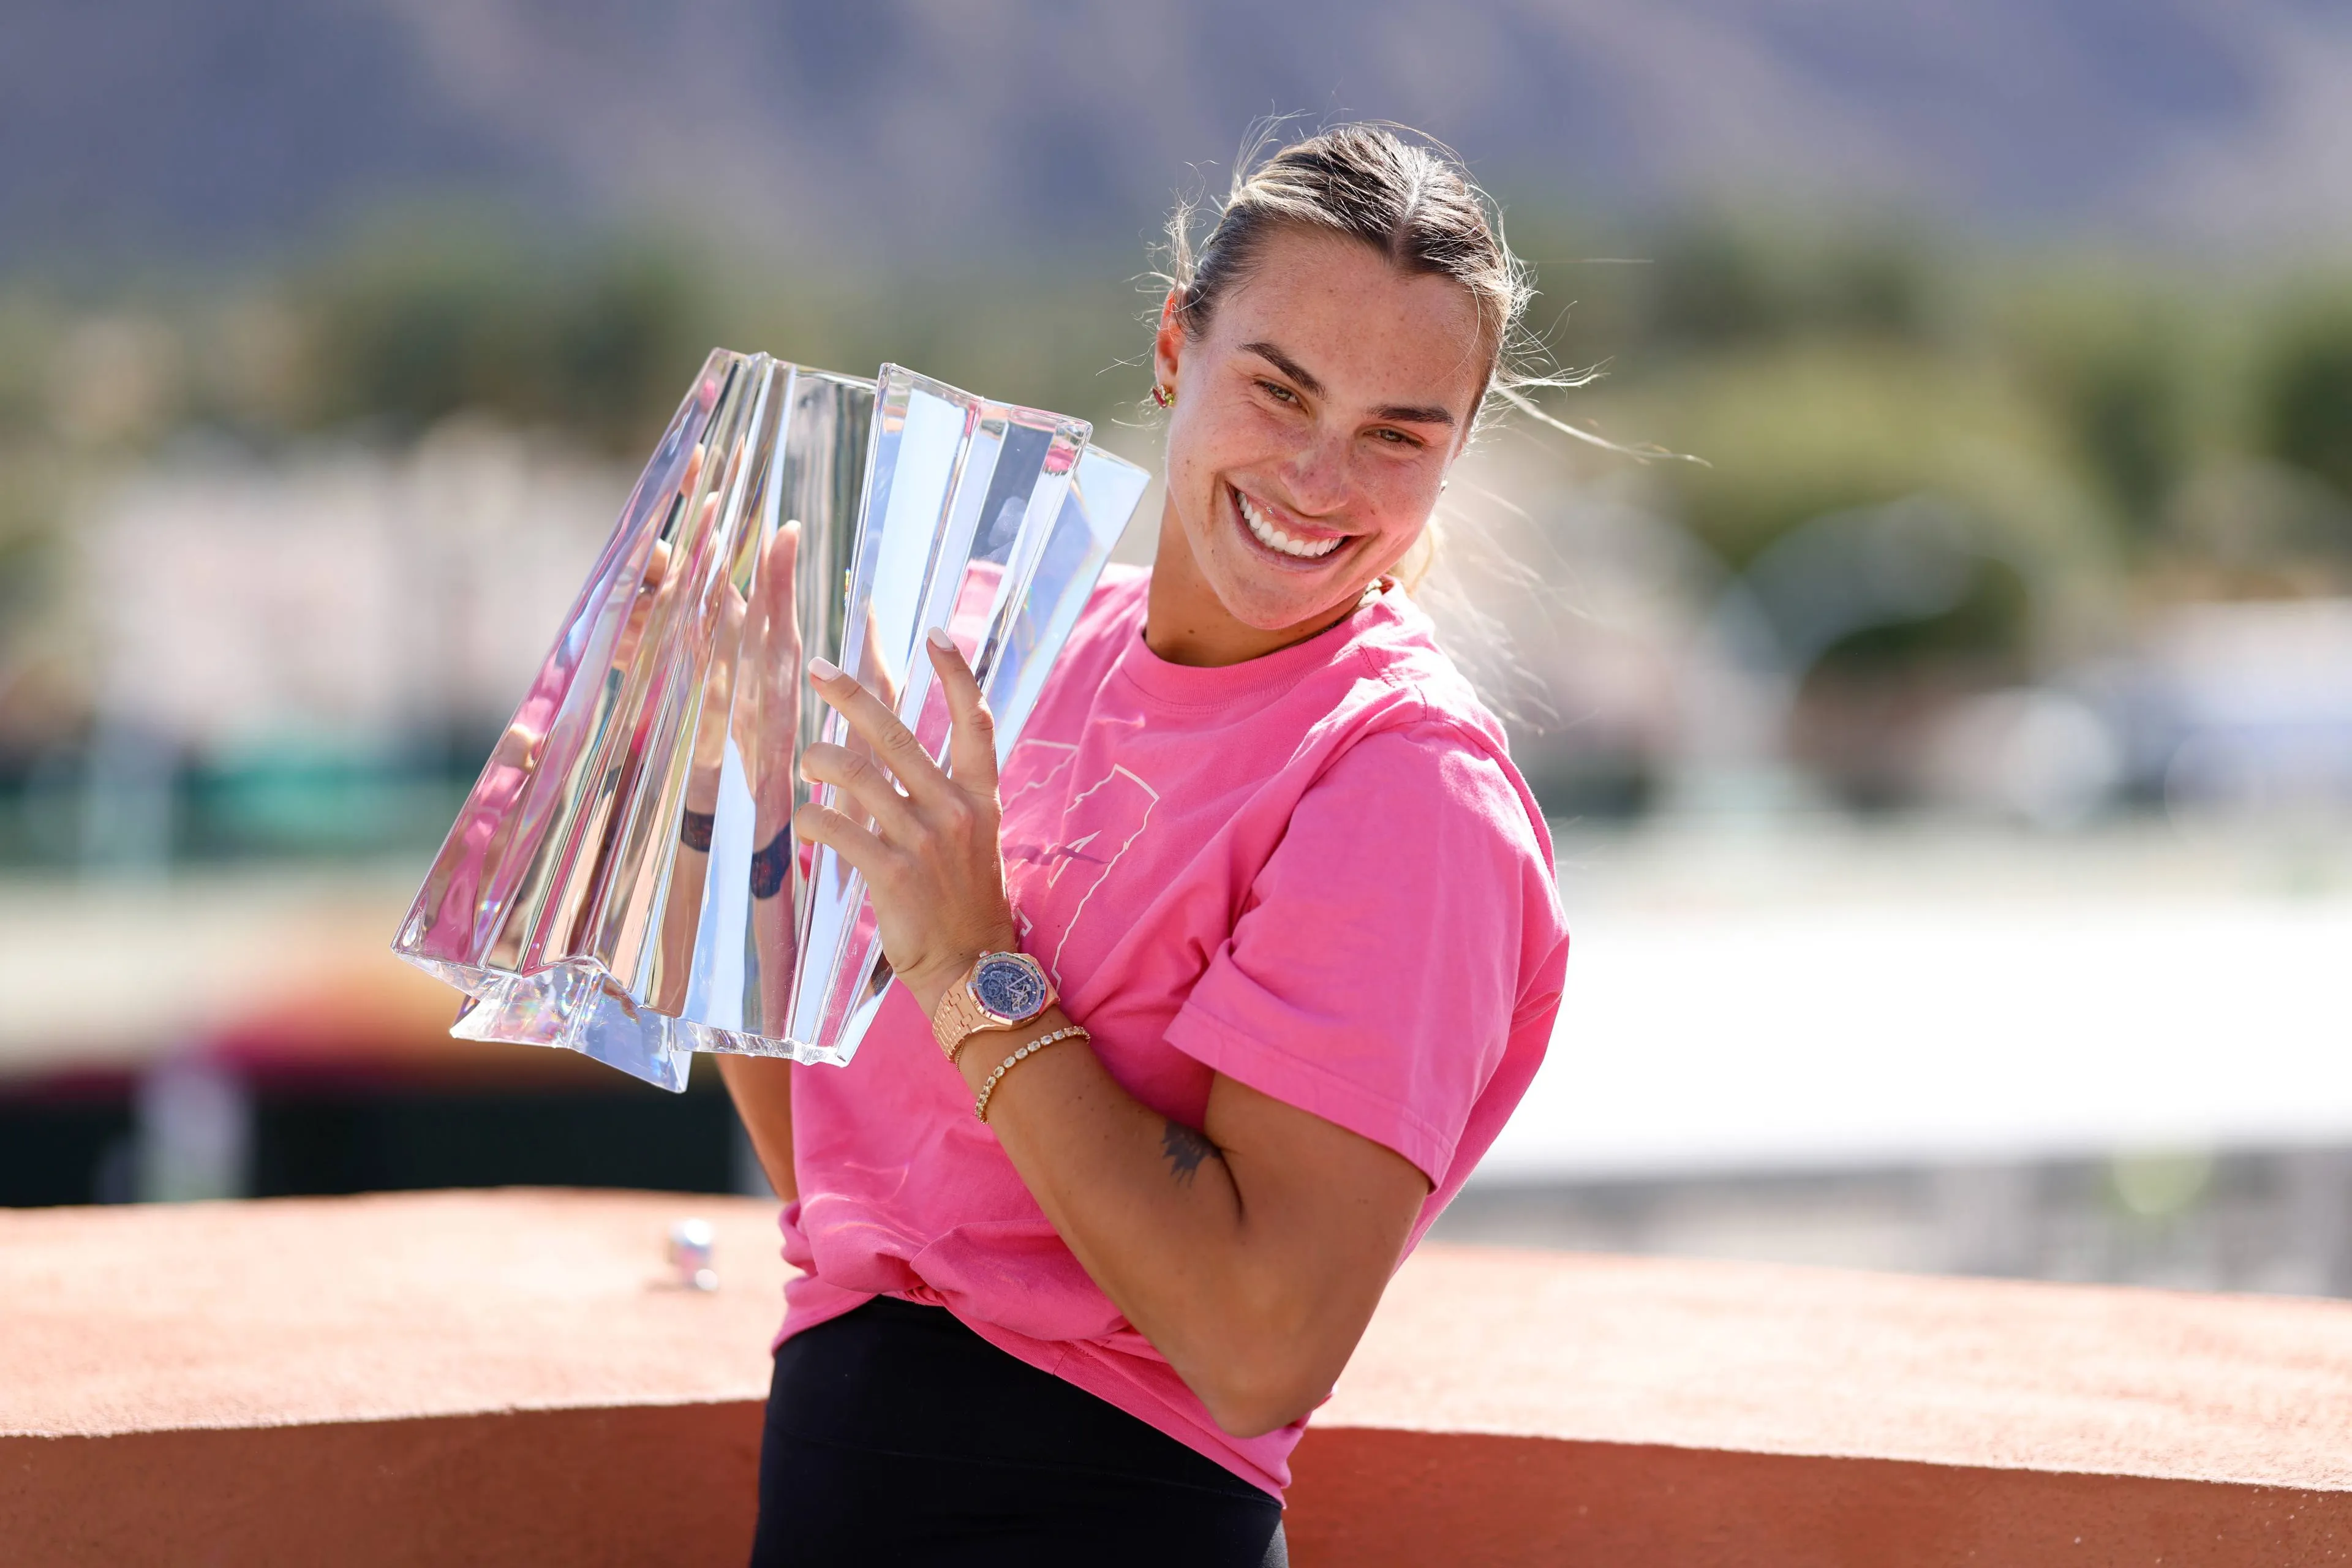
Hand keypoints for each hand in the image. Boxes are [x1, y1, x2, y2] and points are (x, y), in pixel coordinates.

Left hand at [794, 628, 1016, 1017]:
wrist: (974, 968)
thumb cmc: (965, 902)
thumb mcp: (974, 840)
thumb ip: (943, 796)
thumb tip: (887, 758)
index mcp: (981, 798)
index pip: (976, 722)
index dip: (957, 674)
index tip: (936, 634)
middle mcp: (956, 811)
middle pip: (898, 734)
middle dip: (852, 694)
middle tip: (818, 668)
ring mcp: (925, 840)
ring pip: (855, 775)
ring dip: (819, 760)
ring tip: (808, 761)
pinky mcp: (892, 872)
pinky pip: (836, 825)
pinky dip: (813, 817)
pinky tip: (809, 821)